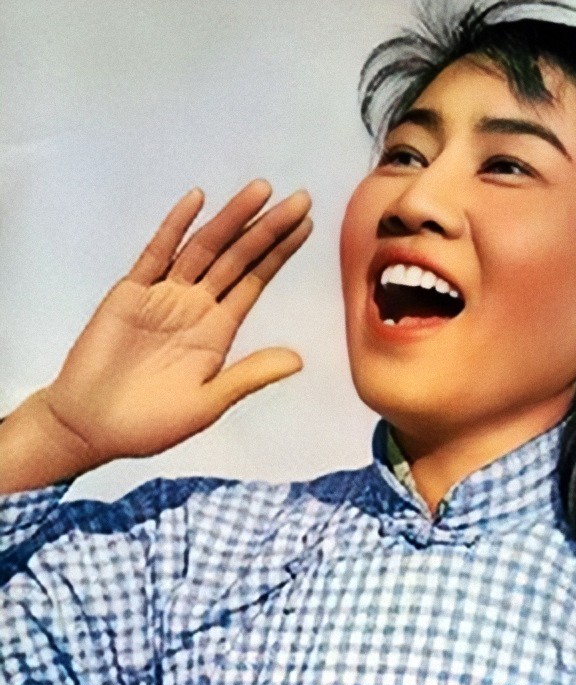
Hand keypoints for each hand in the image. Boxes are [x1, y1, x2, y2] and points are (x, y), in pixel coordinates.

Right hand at [31, 180, 311, 471]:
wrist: (92, 427)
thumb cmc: (149, 424)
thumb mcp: (208, 403)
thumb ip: (249, 377)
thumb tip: (299, 360)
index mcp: (218, 332)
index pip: (255, 282)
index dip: (279, 253)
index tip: (307, 225)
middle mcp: (195, 307)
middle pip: (238, 258)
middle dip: (267, 228)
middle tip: (300, 199)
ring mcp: (163, 296)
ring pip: (204, 248)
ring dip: (231, 219)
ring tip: (261, 190)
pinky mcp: (130, 293)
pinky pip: (156, 253)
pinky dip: (176, 227)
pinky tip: (197, 201)